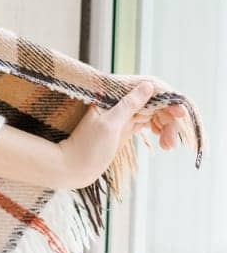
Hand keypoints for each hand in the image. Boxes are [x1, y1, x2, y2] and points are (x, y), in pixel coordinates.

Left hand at [57, 78, 192, 189]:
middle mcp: (119, 103)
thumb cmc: (87, 147)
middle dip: (168, 119)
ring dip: (166, 127)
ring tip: (168, 146)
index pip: (147, 89)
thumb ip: (128, 105)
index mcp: (112, 97)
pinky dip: (159, 130)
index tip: (180, 114)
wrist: (72, 168)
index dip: (166, 100)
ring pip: (154, 114)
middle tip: (172, 141)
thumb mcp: (109, 125)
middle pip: (154, 103)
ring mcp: (123, 116)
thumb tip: (148, 85)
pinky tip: (164, 142)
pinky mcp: (125, 128)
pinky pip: (148, 123)